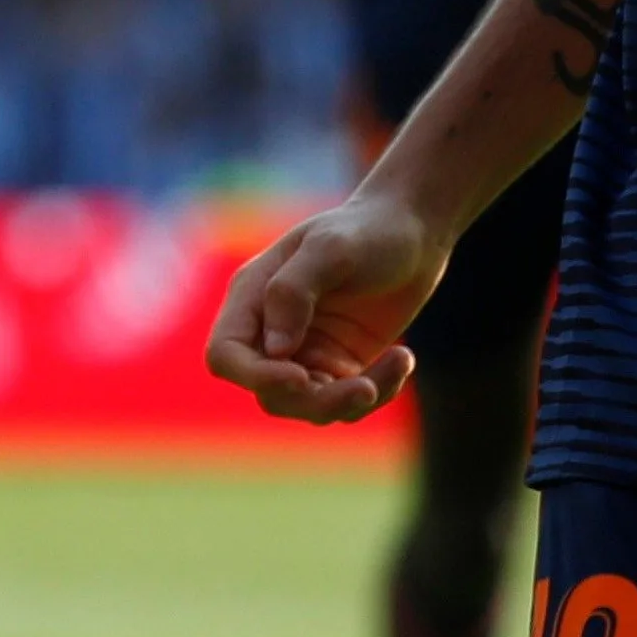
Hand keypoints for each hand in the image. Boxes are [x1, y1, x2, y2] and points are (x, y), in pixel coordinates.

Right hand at [199, 192, 443, 423]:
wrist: (410, 231)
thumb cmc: (365, 230)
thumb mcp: (330, 248)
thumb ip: (293, 291)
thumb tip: (276, 349)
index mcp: (253, 297)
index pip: (226, 355)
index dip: (255, 377)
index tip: (302, 377)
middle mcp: (272, 331)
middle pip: (271, 393)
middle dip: (316, 401)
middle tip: (364, 388)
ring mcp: (308, 352)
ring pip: (311, 406)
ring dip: (353, 400)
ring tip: (400, 360)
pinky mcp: (342, 365)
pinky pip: (349, 401)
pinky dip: (380, 389)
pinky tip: (403, 358)